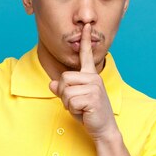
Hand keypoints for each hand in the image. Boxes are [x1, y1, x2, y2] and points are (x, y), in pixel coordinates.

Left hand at [49, 24, 117, 139]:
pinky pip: (70, 101)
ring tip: (81, 109)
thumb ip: (63, 90)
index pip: (86, 55)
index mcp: (91, 76)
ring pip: (65, 90)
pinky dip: (73, 110)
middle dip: (64, 94)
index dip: (85, 41)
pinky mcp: (92, 97)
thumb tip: (52, 83)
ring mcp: (94, 87)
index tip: (86, 26)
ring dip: (68, 104)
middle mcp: (94, 78)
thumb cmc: (88, 114)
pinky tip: (84, 113)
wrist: (103, 129)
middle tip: (77, 104)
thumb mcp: (73, 100)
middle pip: (64, 78)